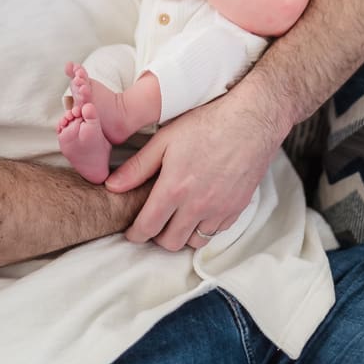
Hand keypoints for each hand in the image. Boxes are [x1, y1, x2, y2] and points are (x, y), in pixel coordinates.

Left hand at [105, 91, 281, 250]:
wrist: (251, 121)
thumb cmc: (207, 124)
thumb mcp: (165, 139)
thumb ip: (137, 167)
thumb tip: (112, 186)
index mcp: (174, 189)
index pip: (147, 228)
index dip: (135, 234)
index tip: (132, 231)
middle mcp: (197, 206)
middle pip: (170, 242)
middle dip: (157, 236)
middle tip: (154, 221)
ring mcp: (219, 210)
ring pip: (193, 241)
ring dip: (181, 233)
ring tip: (177, 216)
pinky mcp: (236, 209)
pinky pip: (215, 232)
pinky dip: (203, 227)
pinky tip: (199, 210)